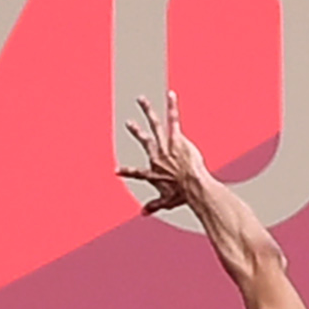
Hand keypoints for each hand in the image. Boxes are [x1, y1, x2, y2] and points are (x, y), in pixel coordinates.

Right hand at [115, 93, 223, 220]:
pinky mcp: (176, 138)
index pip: (136, 172)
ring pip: (154, 125)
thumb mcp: (166, 202)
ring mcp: (166, 146)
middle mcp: (157, 157)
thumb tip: (143, 214)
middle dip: (135, 131)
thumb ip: (154, 205)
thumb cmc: (182, 194)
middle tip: (129, 123)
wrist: (192, 185)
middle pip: (144, 141)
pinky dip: (172, 106)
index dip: (126, 171)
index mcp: (153, 172)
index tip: (116, 170)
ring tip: (141, 100)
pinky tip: (170, 95)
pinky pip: (173, 119)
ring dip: (147, 111)